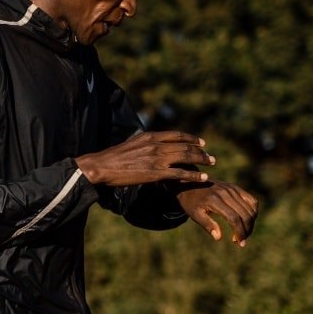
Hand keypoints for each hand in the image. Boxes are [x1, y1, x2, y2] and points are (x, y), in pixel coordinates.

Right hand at [77, 131, 214, 186]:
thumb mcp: (130, 144)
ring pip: (186, 157)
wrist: (101, 166)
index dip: (191, 138)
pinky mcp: (156, 173)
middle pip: (185, 146)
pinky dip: (193, 176)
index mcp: (149, 136)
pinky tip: (202, 178)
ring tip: (211, 164)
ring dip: (201, 160)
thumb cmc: (111, 158)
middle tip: (210, 156)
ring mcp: (157, 158)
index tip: (201, 142)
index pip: (176, 135)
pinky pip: (180, 173)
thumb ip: (144, 144)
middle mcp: (156, 145)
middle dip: (200, 151)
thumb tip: (150, 146)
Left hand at [177, 182, 258, 246]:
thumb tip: (219, 237)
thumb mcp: (194, 215)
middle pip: (245, 214)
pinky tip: (247, 221)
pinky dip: (253, 212)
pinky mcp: (235, 188)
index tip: (240, 243)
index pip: (234, 218)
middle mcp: (225, 193)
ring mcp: (232, 189)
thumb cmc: (191, 203)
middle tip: (241, 241)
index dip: (239, 232)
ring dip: (251, 223)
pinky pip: (251, 200)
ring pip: (251, 208)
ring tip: (243, 233)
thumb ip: (207, 225)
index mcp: (214, 200)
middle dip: (247, 230)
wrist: (188, 184)